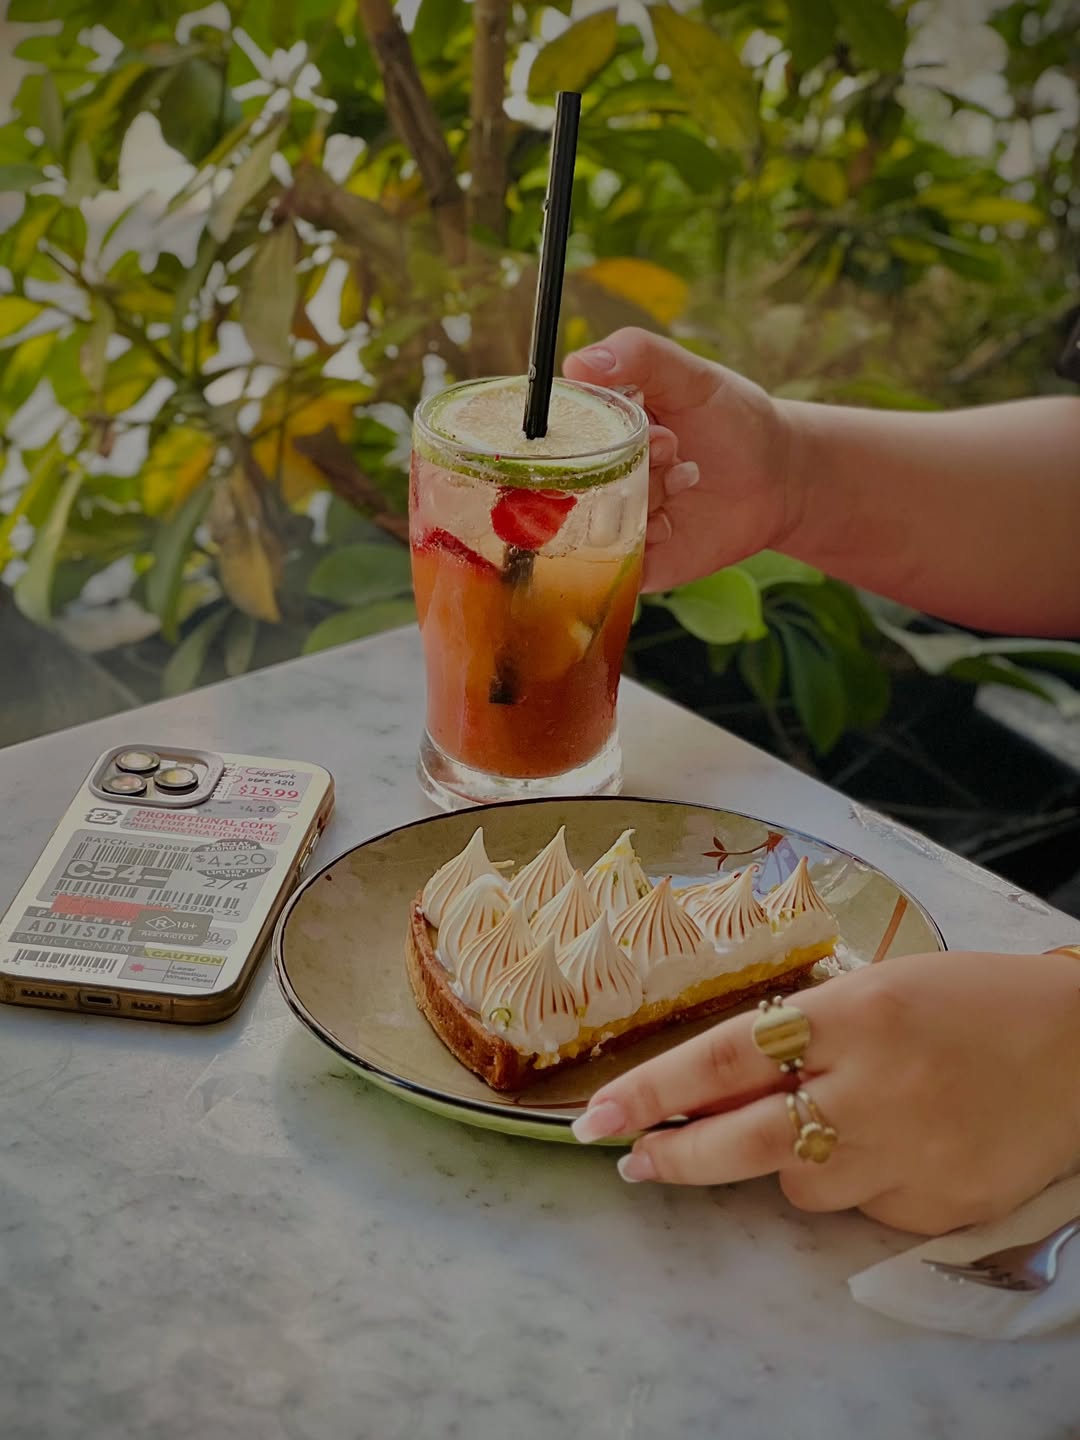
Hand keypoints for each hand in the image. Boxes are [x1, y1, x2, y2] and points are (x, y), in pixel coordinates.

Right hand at [563, 329, 794, 591]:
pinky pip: (615, 561)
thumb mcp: (691, 376)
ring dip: (643, 496)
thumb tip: (576, 363)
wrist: (778, 480)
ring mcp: (611, 521)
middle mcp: (594, 478)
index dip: (584, 427)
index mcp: (596, 430)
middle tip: (670, 445)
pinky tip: (675, 520)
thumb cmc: (732, 421)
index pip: (554, 433)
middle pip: (571, 482)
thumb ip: (640, 356)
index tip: (636, 416)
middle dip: (621, 463)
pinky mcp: (633, 561)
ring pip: (594, 521)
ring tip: (687, 475)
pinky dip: (644, 540)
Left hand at [571, 951, 1079, 1234]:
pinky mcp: (938, 1207)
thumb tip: (723, 1081)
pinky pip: (862, 1208)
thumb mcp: (881, 988)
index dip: (654, 1090)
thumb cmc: (973, 1001)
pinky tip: (889, 1147)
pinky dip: (854, 1183)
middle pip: (746, 1139)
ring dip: (785, 1164)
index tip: (599, 1116)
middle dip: (676, 1156)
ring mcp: (910, 1155)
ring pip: (800, 1186)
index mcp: (856, 1014)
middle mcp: (876, 1088)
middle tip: (631, 1159)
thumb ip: (808, 1032)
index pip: (727, 1057)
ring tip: (823, 1126)